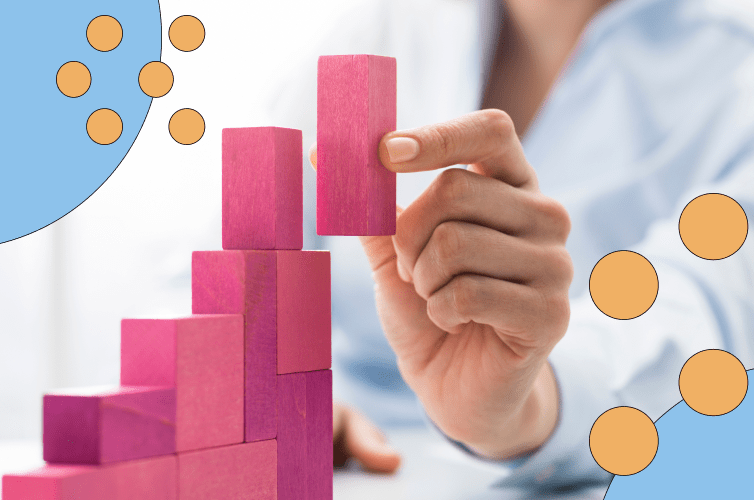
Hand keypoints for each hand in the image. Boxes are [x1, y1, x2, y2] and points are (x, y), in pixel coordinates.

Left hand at [311, 109, 571, 459]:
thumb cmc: (426, 306)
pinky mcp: (550, 313)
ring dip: (423, 279)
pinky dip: (440, 311)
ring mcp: (554, 263)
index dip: (437, 136)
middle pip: (454, 189)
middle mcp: (544, 215)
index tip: (384, 152)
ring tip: (435, 297)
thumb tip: (318, 152)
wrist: (453, 381)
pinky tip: (452, 322)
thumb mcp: (394, 249)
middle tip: (411, 269)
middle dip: (408, 236)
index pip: (490, 131)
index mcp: (511, 186)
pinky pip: (469, 292)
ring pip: (456, 242)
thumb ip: (371, 204)